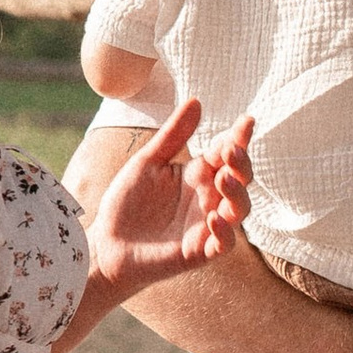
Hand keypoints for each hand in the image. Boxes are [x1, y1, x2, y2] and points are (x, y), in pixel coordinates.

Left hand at [84, 101, 253, 298]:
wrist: (107, 243)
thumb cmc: (127, 203)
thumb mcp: (147, 162)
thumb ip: (173, 136)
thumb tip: (197, 101)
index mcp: (198, 174)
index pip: (226, 153)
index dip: (239, 138)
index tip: (246, 121)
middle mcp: (208, 198)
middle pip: (239, 179)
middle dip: (241, 164)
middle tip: (232, 150)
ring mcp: (206, 226)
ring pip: (239, 210)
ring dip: (238, 194)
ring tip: (225, 180)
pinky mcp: (199, 252)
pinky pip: (223, 244)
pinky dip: (224, 232)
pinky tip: (213, 218)